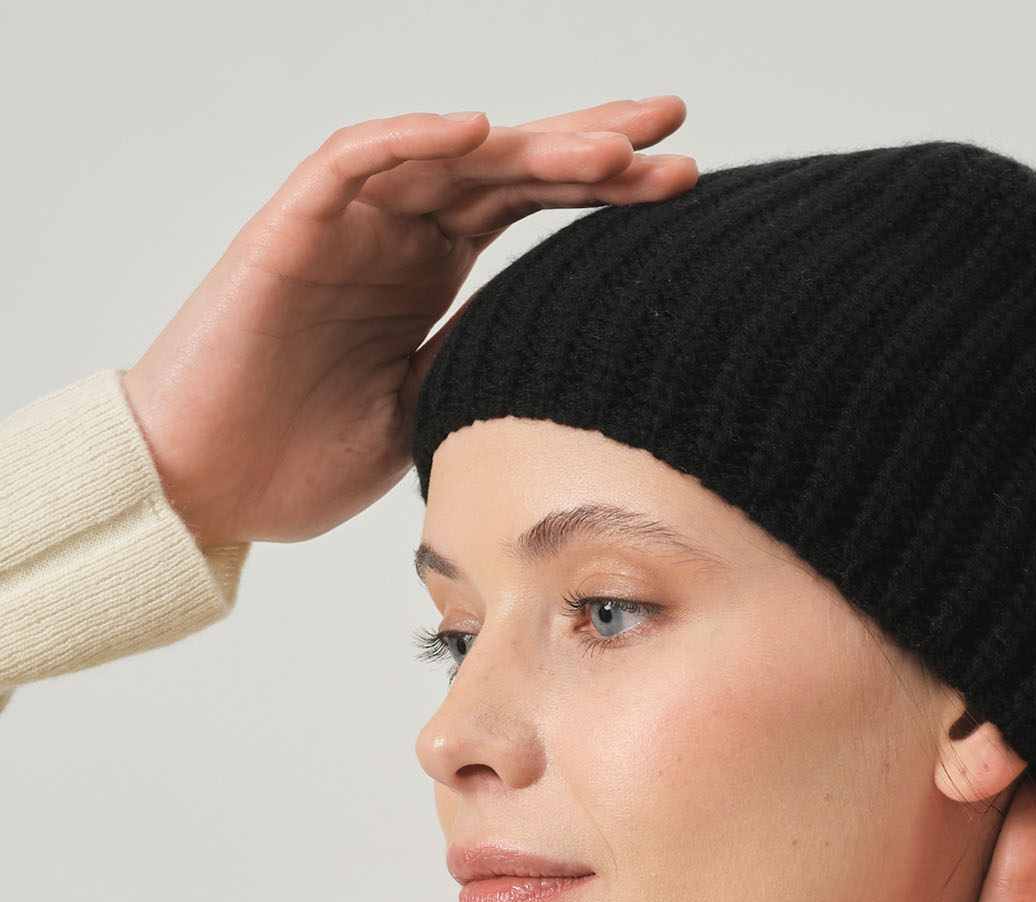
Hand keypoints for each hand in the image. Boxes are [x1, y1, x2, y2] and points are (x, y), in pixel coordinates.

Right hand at [118, 98, 696, 548]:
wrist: (206, 489)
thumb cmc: (301, 459)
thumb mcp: (426, 414)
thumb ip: (483, 363)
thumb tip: (572, 353)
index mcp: (430, 275)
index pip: (530, 207)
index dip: (603, 191)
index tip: (682, 182)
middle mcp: (396, 235)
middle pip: (506, 168)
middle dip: (589, 146)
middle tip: (671, 130)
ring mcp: (345, 227)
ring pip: (446, 158)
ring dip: (526, 145)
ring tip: (604, 149)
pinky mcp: (287, 232)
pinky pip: (350, 164)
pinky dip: (409, 139)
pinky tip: (474, 131)